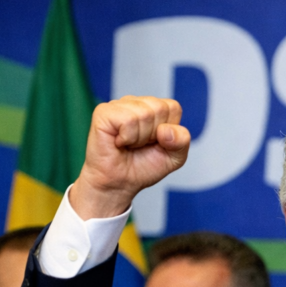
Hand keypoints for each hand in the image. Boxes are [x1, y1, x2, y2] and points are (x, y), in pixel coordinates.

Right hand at [70, 95, 190, 218]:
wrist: (120, 183)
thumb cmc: (143, 167)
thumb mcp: (174, 157)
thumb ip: (182, 141)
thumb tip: (166, 129)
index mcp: (154, 108)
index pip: (173, 107)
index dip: (169, 131)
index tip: (155, 142)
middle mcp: (136, 103)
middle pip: (160, 108)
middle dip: (154, 135)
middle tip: (140, 145)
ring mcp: (118, 105)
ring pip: (144, 113)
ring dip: (140, 138)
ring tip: (129, 144)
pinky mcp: (103, 112)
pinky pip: (128, 120)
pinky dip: (127, 137)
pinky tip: (119, 142)